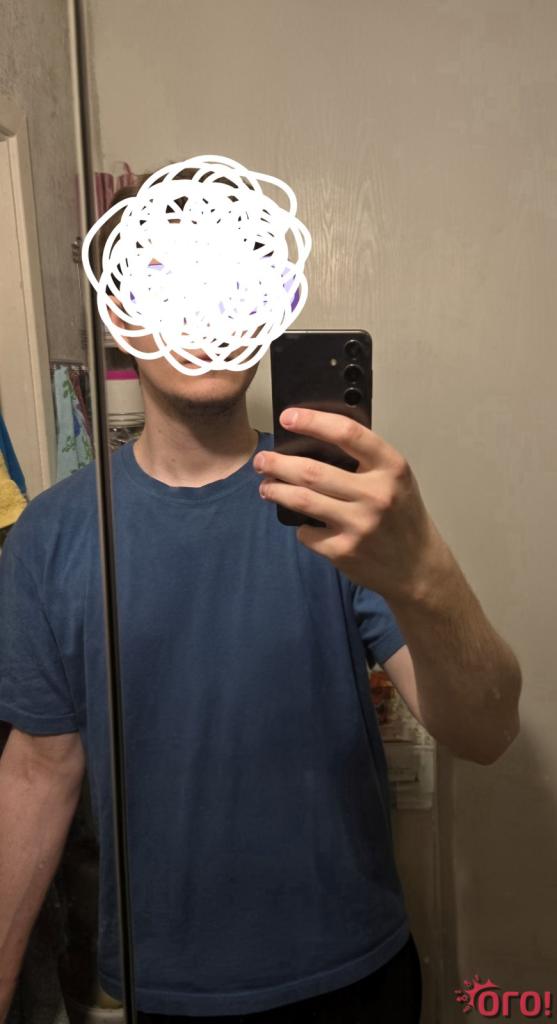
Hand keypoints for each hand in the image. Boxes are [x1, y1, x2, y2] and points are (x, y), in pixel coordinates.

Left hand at [253, 408, 443, 600]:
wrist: (417, 566)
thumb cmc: (401, 515)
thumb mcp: (395, 480)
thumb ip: (365, 460)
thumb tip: (312, 440)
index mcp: (391, 467)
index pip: (348, 433)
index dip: (313, 421)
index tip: (288, 417)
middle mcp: (376, 494)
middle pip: (312, 471)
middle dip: (277, 463)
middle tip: (262, 460)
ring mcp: (359, 525)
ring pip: (301, 500)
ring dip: (275, 490)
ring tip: (266, 486)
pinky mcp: (344, 551)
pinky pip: (306, 533)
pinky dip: (300, 527)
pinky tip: (302, 523)